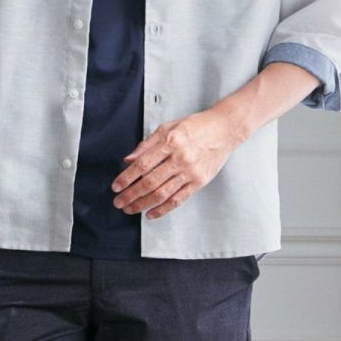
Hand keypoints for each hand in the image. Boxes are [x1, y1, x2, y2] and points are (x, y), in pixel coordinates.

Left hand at [110, 108, 243, 220]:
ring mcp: (191, 172)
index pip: (142, 165)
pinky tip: (150, 214)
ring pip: (162, 194)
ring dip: (143, 204)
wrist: (224, 130)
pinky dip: (163, 209)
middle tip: (118, 202)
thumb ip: (147, 144)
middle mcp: (180, 158)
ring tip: (130, 209)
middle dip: (131, 195)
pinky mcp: (200, 182)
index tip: (116, 187)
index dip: (127, 178)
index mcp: (170, 142)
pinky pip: (178, 200)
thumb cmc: (195, 127)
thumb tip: (128, 160)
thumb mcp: (168, 127)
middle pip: (150, 182)